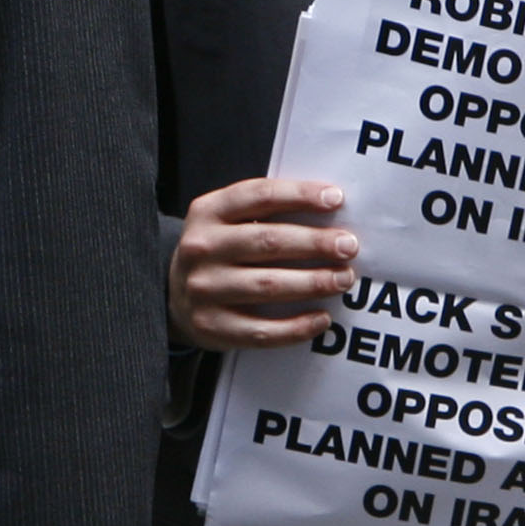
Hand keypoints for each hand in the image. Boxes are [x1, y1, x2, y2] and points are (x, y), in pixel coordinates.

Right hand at [169, 178, 357, 350]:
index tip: (336, 199)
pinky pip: (262, 330)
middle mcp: (200, 248)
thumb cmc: (220, 251)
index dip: (300, 195)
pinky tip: (322, 318)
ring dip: (313, 282)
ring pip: (268, 285)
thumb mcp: (228, 221)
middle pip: (267, 241)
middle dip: (315, 243)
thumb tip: (330, 210)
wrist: (175, 295)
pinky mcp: (211, 326)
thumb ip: (266, 212)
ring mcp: (203, 289)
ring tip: (343, 278)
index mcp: (207, 212)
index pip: (258, 196)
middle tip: (349, 246)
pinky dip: (297, 326)